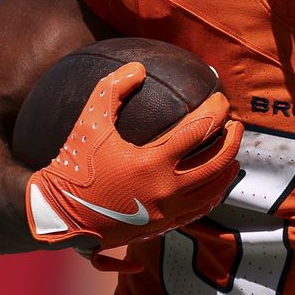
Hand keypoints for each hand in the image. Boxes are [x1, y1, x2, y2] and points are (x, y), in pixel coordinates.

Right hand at [24, 62, 242, 271]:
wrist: (58, 215)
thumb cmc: (73, 166)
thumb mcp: (88, 123)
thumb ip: (112, 90)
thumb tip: (138, 67)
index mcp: (152, 163)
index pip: (200, 130)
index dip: (216, 110)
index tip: (221, 99)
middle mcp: (165, 190)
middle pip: (217, 162)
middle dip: (232, 140)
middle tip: (236, 125)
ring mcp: (166, 212)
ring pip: (213, 190)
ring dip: (228, 169)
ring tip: (232, 153)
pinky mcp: (161, 227)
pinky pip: (198, 211)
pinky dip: (212, 194)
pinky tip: (215, 184)